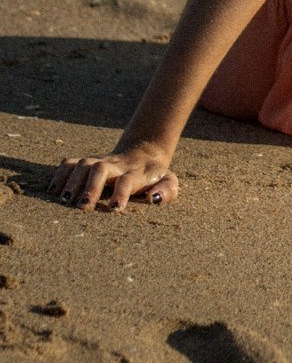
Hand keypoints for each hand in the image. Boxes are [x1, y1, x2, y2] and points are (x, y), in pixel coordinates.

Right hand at [48, 147, 179, 211]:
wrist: (144, 153)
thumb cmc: (154, 176)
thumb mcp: (169, 182)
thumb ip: (167, 190)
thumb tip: (153, 199)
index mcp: (137, 173)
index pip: (128, 180)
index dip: (121, 193)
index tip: (115, 210)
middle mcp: (116, 165)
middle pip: (101, 169)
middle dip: (91, 186)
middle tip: (83, 207)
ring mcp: (101, 161)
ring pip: (84, 163)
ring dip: (73, 181)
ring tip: (64, 201)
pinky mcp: (88, 161)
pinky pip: (70, 163)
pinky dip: (60, 174)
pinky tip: (52, 191)